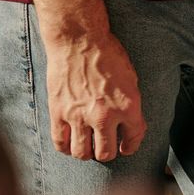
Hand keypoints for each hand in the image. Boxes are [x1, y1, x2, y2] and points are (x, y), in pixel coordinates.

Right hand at [41, 15, 145, 161]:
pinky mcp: (59, 113)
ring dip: (87, 153)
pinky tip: (71, 143)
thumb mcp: (131, 78)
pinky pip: (60, 143)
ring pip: (82, 153)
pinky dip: (66, 148)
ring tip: (88, 146)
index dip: (131, 146)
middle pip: (106, 153)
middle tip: (106, 147)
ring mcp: (79, 116)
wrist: (79, 41)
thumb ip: (130, 104)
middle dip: (108, 153)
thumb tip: (128, 123)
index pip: (134, 138)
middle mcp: (104, 115)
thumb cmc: (107, 55)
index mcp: (128, 106)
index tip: (127, 147)